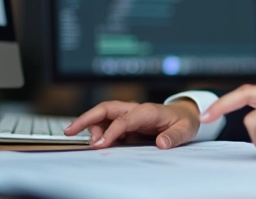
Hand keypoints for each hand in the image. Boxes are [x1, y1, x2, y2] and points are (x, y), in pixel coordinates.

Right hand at [64, 99, 200, 149]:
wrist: (186, 115)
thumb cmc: (184, 121)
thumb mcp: (185, 130)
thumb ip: (174, 137)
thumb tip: (161, 144)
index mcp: (148, 111)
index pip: (123, 119)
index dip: (110, 131)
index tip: (100, 145)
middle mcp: (135, 110)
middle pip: (106, 109)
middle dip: (86, 118)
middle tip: (69, 130)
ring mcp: (130, 115)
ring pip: (104, 116)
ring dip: (92, 127)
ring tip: (92, 144)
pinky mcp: (127, 122)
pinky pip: (108, 124)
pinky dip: (99, 131)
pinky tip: (97, 142)